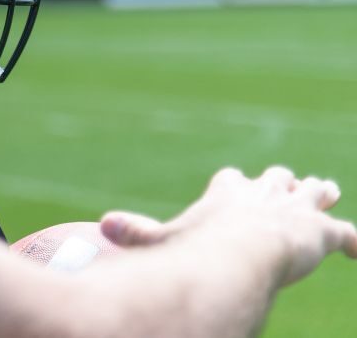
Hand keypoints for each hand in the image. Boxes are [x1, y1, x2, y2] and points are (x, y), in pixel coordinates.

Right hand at [98, 166, 356, 285]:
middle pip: (278, 178)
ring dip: (319, 194)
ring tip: (327, 190)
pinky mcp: (322, 232)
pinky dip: (356, 242)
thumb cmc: (197, 249)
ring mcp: (296, 211)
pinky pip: (349, 235)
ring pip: (314, 193)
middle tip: (286, 186)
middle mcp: (264, 193)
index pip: (234, 179)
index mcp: (228, 192)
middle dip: (282, 183)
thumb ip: (137, 233)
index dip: (235, 184)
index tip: (235, 184)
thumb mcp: (162, 241)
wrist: (239, 256)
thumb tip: (102, 226)